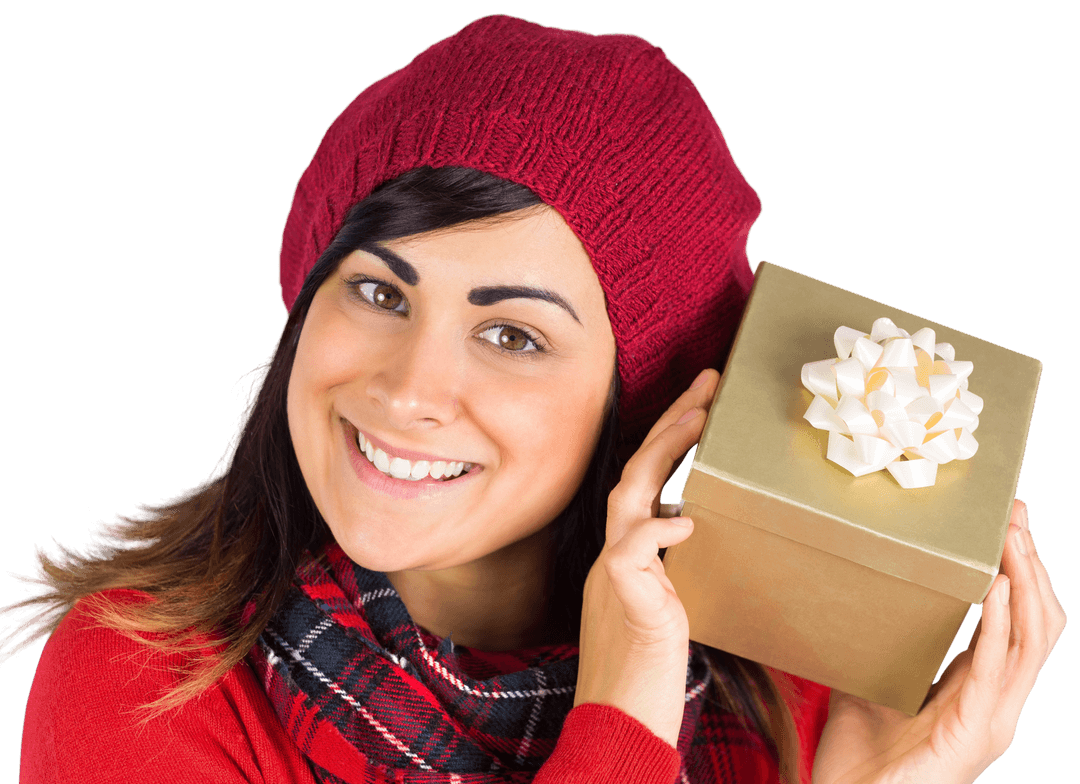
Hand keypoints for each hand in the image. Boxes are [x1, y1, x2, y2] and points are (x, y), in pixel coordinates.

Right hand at [574, 367, 719, 746]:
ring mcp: (613, 576)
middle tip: (708, 386)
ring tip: (698, 420)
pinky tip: (685, 519)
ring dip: (663, 454)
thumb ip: (675, 570)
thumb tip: (701, 532)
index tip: (700, 404)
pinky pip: (631, 553)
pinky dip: (657, 529)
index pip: (644, 483)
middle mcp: (613, 556)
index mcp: (624, 557)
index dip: (669, 439)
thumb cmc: (646, 675)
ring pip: (628, 497)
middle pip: (635, 474)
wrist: (618, 724)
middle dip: (671, 424)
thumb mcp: (668, 609)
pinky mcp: (622, 601)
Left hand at [813, 499, 1066, 783]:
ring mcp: (992, 718)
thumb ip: (878, 649)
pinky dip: (1001, 621)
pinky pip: (997, 666)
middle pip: (1034, 623)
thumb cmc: (860, 761)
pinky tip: (998, 586)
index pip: (1014, 624)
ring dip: (1025, 582)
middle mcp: (995, 702)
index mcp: (976, 692)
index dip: (1017, 575)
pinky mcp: (976, 729)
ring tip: (1013, 538)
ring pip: (1030, 638)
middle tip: (1015, 516)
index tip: (1005, 527)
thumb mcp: (870, 687)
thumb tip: (858, 600)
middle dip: (1031, 566)